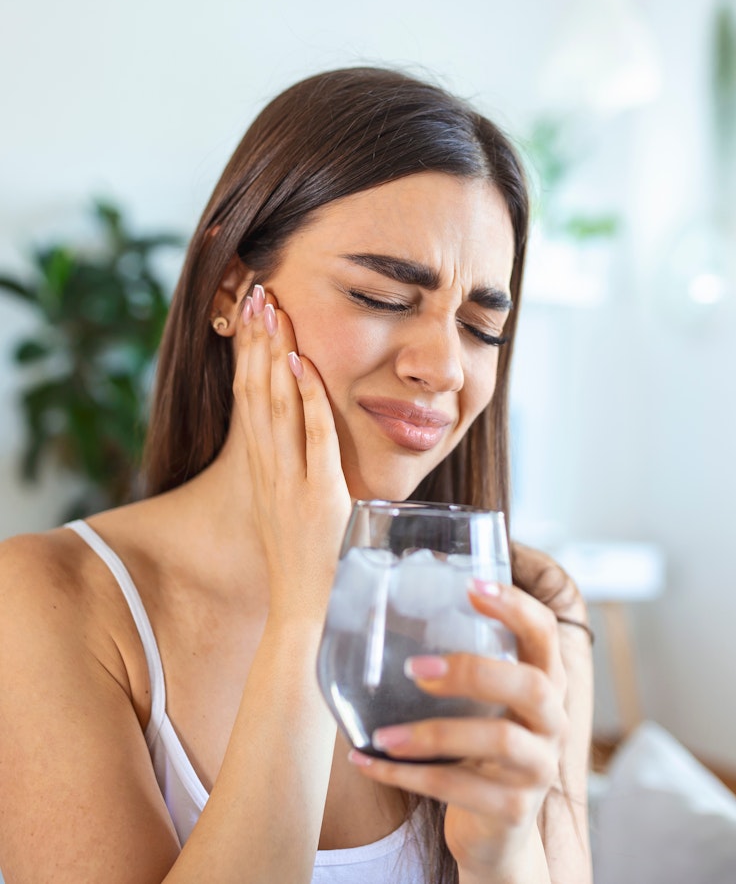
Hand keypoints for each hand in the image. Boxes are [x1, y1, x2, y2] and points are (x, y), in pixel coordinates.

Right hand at [232, 285, 351, 616]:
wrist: (303, 613)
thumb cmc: (307, 562)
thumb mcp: (293, 508)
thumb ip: (301, 473)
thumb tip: (317, 442)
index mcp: (262, 471)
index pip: (249, 401)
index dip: (248, 355)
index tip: (249, 314)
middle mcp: (268, 470)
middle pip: (255, 392)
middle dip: (256, 340)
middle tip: (256, 292)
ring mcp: (290, 482)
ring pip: (276, 407)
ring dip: (275, 356)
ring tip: (272, 310)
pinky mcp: (318, 496)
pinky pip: (313, 439)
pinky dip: (308, 401)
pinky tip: (306, 366)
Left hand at [348, 579, 568, 878]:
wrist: (494, 833)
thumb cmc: (478, 751)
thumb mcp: (480, 706)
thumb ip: (461, 668)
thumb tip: (386, 612)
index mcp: (544, 684)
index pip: (544, 634)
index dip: (516, 607)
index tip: (471, 586)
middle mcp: (552, 722)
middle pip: (532, 685)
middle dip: (473, 670)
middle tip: (415, 668)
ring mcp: (538, 769)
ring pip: (500, 739)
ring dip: (433, 733)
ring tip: (383, 734)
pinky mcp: (513, 810)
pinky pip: (458, 788)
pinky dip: (406, 776)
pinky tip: (366, 761)